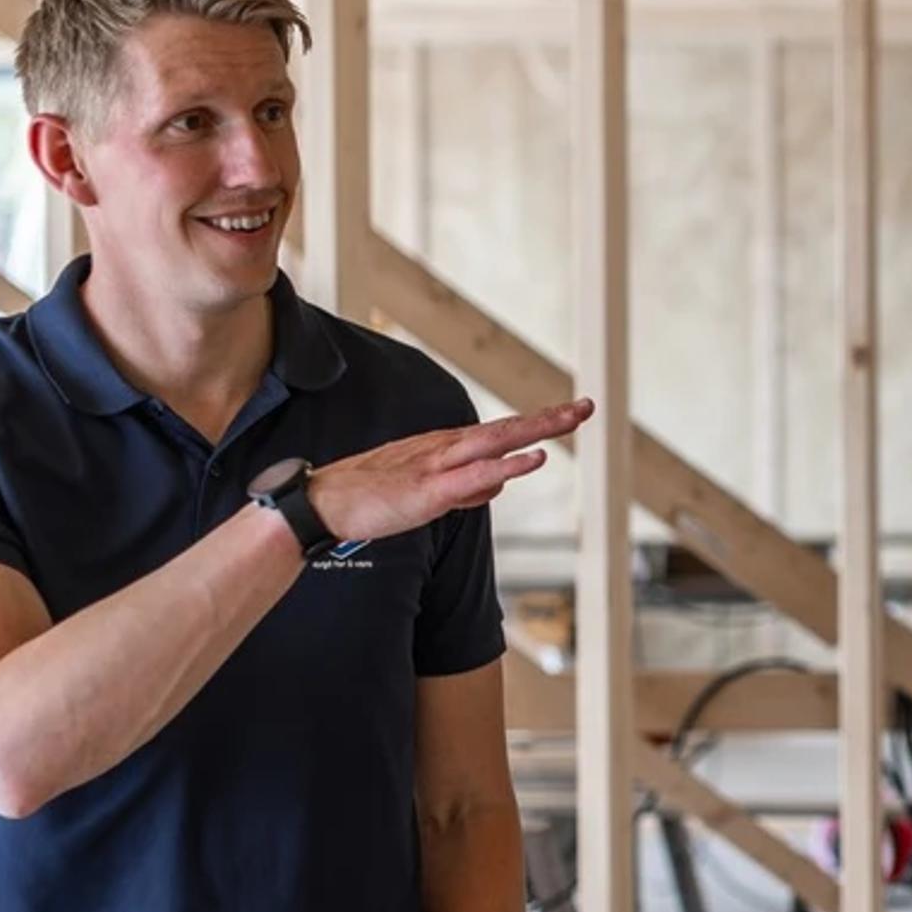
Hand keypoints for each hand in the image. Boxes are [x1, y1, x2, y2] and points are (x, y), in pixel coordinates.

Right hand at [311, 399, 591, 546]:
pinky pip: (473, 475)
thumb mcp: (429, 494)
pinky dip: (506, 466)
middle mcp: (446, 449)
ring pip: (495, 443)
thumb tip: (501, 483)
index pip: (502, 433)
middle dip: (549, 418)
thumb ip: (467, 488)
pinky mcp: (427, 490)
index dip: (538, 423)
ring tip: (570, 419)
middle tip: (587, 405)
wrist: (324, 505)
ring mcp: (437, 467)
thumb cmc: (373, 499)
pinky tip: (534, 459)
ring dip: (535, 430)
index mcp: (447, 449)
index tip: (571, 413)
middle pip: (507, 430)